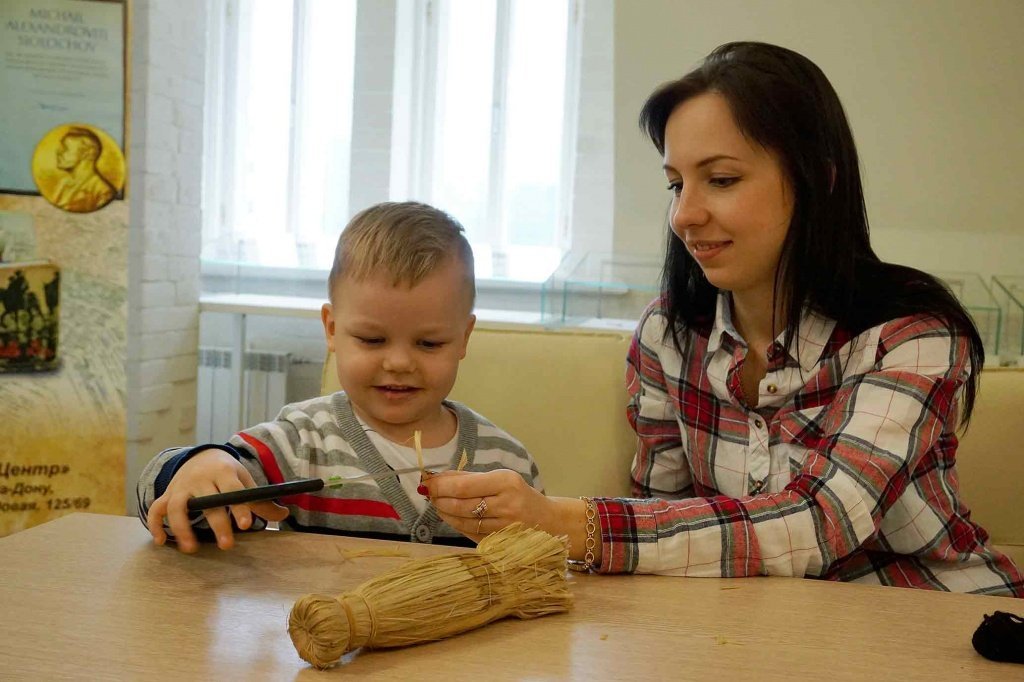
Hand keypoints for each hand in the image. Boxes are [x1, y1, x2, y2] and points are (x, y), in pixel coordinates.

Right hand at [145, 448, 288, 552]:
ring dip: (182, 528)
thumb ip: (261, 500)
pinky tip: (162, 541)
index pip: (232, 489)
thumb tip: (284, 514)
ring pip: (177, 506)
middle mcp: (201, 479)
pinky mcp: (168, 494)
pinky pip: (156, 508)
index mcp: (224, 472)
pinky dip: (155, 524)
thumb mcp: (245, 480)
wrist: (202, 456)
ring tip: (191, 549)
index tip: (247, 525)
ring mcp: (181, 486)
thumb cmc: (227, 474)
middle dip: (217, 524)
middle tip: (228, 545)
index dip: (239, 507)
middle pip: (207, 502)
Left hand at [422, 469, 555, 542]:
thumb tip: (436, 478)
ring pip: (462, 521)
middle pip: (461, 505)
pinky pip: (469, 533)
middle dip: (440, 499)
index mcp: (506, 483)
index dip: (441, 486)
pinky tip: (451, 516)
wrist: (548, 523)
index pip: (464, 486)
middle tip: (429, 493)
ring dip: (444, 512)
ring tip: (438, 504)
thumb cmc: (520, 496)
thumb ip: (469, 478)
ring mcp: (502, 528)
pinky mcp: (498, 544)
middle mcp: (506, 506)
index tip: (427, 482)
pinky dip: (455, 523)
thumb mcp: (501, 479)